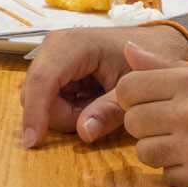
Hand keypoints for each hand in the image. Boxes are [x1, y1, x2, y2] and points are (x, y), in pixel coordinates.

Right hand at [18, 20, 187, 147]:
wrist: (153, 45)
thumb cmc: (145, 62)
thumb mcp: (133, 90)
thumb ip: (109, 112)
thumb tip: (83, 133)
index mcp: (74, 45)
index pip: (43, 80)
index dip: (36, 112)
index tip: (35, 142)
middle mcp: (54, 46)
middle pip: (36, 93)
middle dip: (62, 115)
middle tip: (99, 117)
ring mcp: (51, 55)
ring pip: (39, 98)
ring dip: (66, 113)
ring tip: (98, 107)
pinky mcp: (53, 66)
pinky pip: (46, 97)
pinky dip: (67, 108)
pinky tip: (89, 102)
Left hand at [114, 41, 187, 186]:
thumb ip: (169, 68)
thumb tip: (128, 49)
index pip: (127, 87)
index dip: (135, 98)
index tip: (153, 104)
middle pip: (132, 121)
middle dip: (148, 126)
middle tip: (176, 128)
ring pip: (143, 152)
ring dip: (162, 153)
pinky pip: (166, 177)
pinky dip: (181, 174)